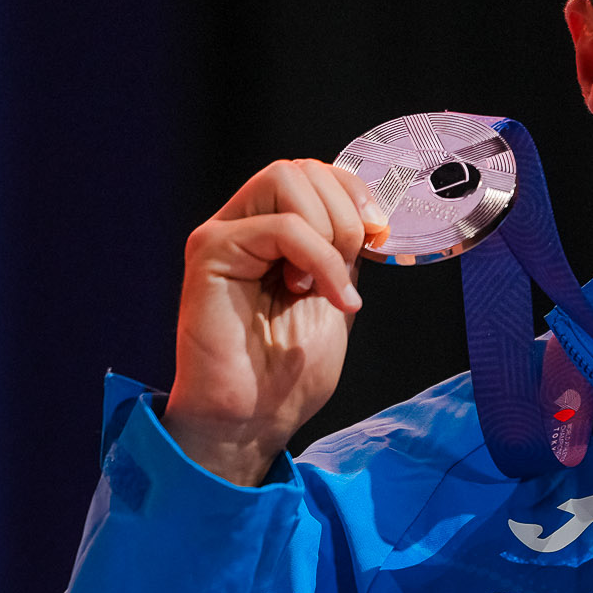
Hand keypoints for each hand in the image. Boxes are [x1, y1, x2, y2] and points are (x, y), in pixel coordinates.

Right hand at [167, 158, 383, 485]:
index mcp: (271, 235)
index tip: (380, 238)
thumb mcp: (333, 300)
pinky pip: (279, 226)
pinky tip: (325, 296)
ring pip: (286, 179)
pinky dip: (319, 258)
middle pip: (301, 168)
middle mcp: (243, 226)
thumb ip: (342, 256)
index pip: (314, 175)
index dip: (355, 193)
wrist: (250, 423)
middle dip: (346, 213)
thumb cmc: (284, 377)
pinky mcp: (211, 252)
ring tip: (328, 287)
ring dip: (329, 232)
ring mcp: (225, 235)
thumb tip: (366, 219)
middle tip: (353, 268)